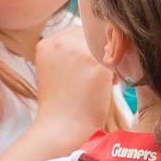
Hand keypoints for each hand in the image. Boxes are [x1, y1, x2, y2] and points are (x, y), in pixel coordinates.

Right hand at [31, 23, 114, 137]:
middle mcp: (60, 43)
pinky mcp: (96, 64)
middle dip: (96, 53)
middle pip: (90, 37)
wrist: (62, 128)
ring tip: (102, 81)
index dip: (84, 49)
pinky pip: (114, 59)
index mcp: (46, 43)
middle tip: (95, 76)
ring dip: (106, 60)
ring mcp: (78, 51)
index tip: (84, 67)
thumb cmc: (61, 104)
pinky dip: (115, 71)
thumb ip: (65, 52)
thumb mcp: (53, 70)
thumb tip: (93, 41)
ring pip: (103, 46)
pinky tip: (109, 85)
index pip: (75, 32)